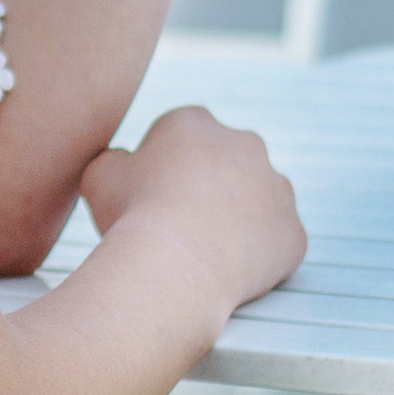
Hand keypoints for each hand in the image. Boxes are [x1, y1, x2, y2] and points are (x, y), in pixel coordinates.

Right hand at [81, 104, 304, 314]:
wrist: (174, 266)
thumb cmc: (131, 215)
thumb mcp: (99, 173)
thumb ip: (116, 159)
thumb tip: (125, 163)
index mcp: (194, 122)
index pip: (179, 135)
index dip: (161, 166)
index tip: (147, 195)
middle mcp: (245, 144)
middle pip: (225, 162)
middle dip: (208, 185)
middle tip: (179, 222)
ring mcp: (277, 188)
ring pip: (258, 200)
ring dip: (238, 217)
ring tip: (204, 250)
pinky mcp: (294, 232)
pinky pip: (277, 243)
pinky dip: (258, 255)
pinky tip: (228, 271)